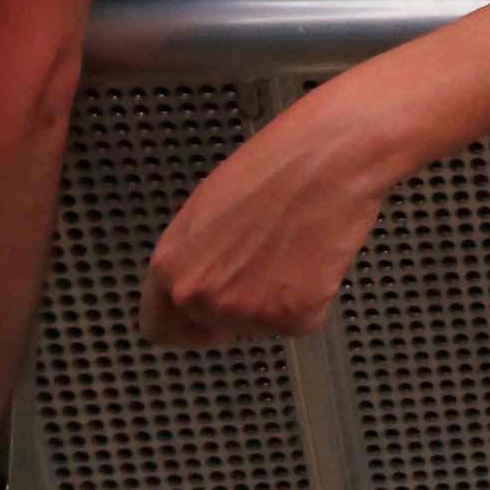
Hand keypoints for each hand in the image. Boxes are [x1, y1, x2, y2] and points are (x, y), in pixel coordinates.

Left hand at [139, 90, 394, 345]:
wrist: (330, 159)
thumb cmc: (275, 166)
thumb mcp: (206, 208)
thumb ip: (194, 256)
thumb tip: (204, 279)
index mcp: (169, 267)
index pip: (159, 328)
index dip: (187, 327)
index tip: (207, 322)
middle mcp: (198, 298)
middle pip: (214, 330)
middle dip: (240, 309)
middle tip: (267, 272)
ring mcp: (244, 312)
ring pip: (262, 325)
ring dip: (281, 299)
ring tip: (298, 248)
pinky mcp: (292, 317)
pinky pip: (303, 319)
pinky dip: (316, 296)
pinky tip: (318, 255)